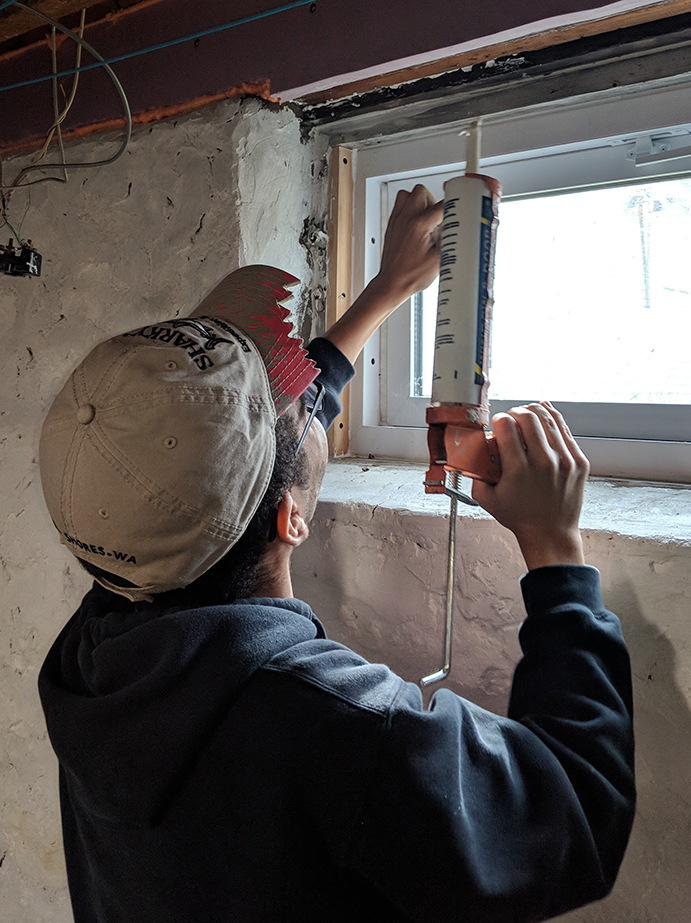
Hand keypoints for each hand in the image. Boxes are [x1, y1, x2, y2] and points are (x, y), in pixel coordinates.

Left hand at [323, 184, 442, 363]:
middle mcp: (406, 219)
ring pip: (408, 194)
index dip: (454, 206)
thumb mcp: (439, 260)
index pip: (442, 205)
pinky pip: (400, 205)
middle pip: (422, 191)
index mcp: (419, 225)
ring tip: (426, 219)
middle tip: (438, 218)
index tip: (459, 208)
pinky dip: (409, 208)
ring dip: (419, 202)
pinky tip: (417, 224)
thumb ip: (452, 240)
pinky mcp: (392, 224)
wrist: (391, 284)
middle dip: (433, 202)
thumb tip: (461, 229)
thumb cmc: (410, 276)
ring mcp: (396, 220)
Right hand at [472, 402, 589, 569]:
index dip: (498, 420)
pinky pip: (565, 429)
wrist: (551, 534)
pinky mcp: (578, 461)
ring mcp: (564, 460)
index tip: (497, 424)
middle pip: (528, 416)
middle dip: (515, 412)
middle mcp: (543, 462)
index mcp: (519, 470)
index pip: (506, 426)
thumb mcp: (488, 499)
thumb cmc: (521, 518)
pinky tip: (544, 419)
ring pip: (548, 418)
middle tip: (511, 418)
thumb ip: (476, 474)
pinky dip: (552, 419)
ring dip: (534, 411)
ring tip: (527, 414)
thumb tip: (472, 454)